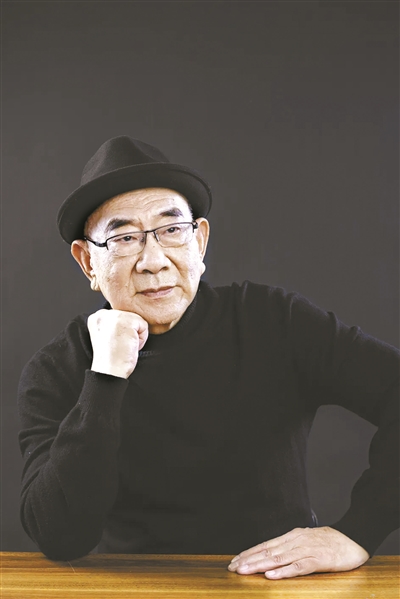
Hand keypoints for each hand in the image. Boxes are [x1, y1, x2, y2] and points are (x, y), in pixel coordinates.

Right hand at [87, 309, 148, 378]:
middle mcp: (103, 314)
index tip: (114, 343)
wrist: (109, 371)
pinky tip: (129, 346)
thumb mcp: (107, 335)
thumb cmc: (110, 358)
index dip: (122, 332)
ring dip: (135, 335)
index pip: (120, 316)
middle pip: (129, 316)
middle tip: (119, 345)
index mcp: (96, 317)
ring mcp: (115, 316)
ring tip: (123, 346)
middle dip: (129, 332)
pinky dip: (141, 339)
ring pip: (137, 320)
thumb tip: (129, 321)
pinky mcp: (126, 321)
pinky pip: (144, 326)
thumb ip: (114, 324)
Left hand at [228, 526, 368, 578]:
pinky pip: (298, 567)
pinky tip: (271, 576)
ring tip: (244, 570)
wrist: (354, 538)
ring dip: (259, 565)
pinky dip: (283, 572)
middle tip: (233, 567)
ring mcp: (306, 550)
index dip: (249, 553)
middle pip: (268, 551)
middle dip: (249, 559)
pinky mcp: (318, 560)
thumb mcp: (306, 540)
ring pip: (278, 558)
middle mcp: (296, 541)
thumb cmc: (330, 542)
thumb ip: (291, 546)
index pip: (265, 544)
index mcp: (292, 536)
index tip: (235, 560)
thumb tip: (273, 554)